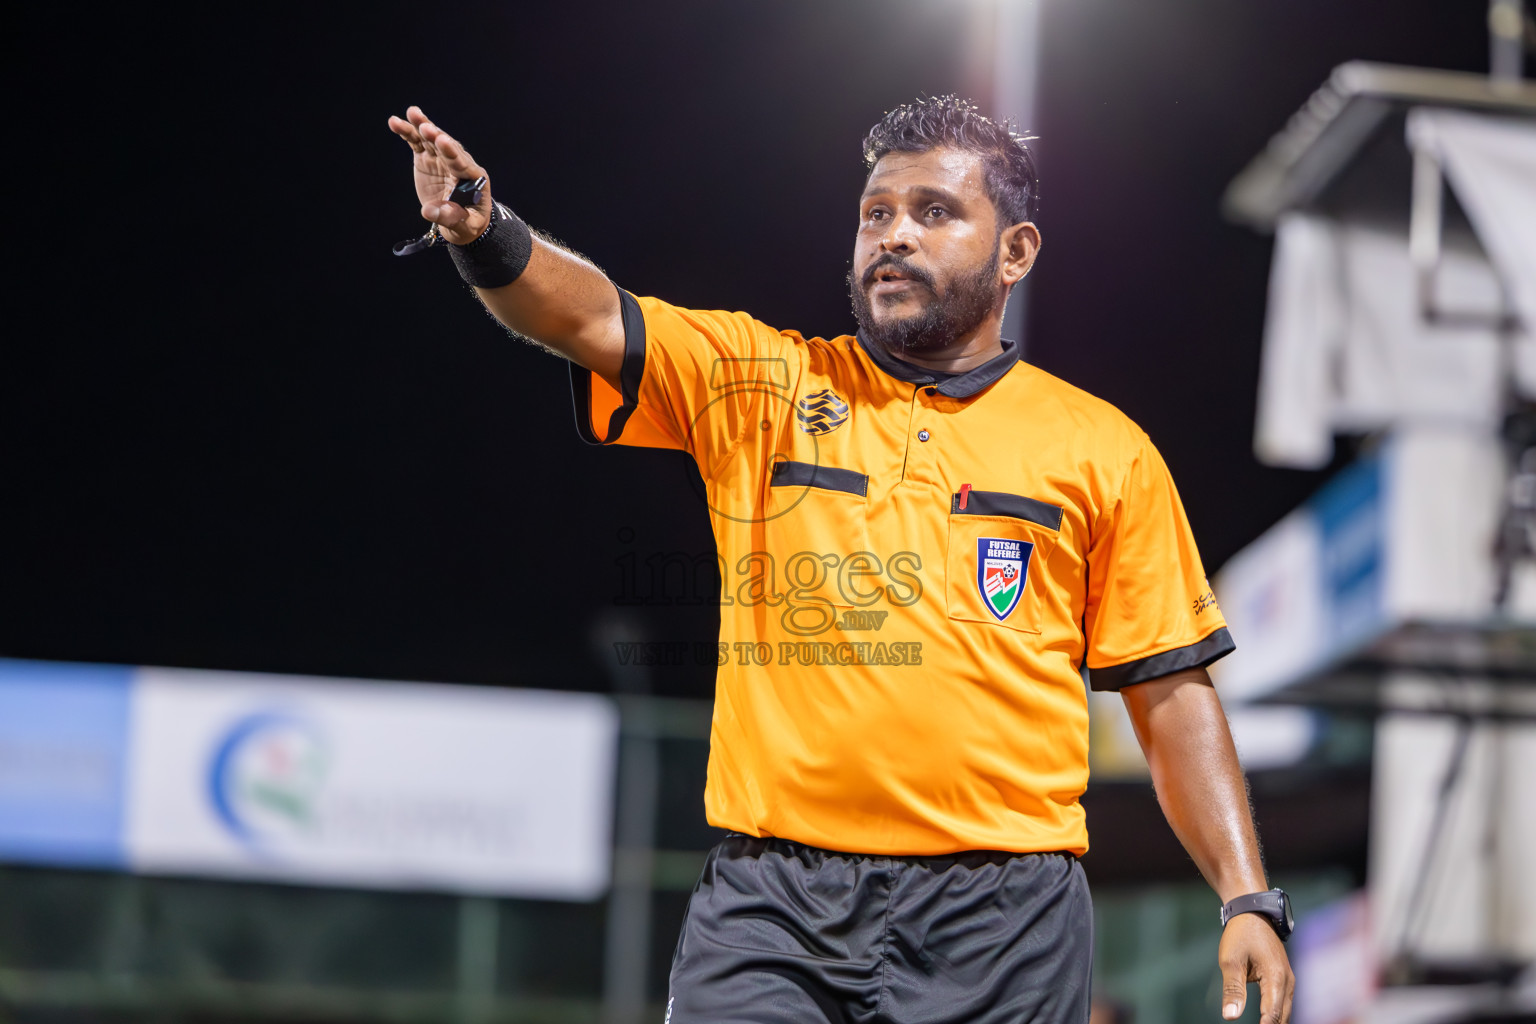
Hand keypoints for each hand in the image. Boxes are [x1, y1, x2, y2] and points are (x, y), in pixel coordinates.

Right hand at [387, 105, 491, 244]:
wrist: (459, 221)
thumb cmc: (467, 224)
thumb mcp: (464, 226)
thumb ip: (450, 217)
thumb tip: (429, 212)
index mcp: (474, 178)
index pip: (462, 163)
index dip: (452, 152)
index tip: (442, 141)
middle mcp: (458, 163)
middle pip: (448, 147)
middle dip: (436, 136)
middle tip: (426, 127)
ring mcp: (442, 158)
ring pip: (432, 140)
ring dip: (422, 126)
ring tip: (412, 113)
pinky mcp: (427, 158)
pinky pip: (417, 143)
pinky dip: (407, 133)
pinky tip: (395, 122)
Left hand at [1218, 914, 1292, 1022]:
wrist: (1253, 913)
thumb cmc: (1240, 934)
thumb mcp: (1230, 961)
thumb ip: (1232, 990)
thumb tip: (1230, 1016)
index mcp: (1276, 978)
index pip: (1273, 1015)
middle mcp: (1288, 981)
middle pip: (1282, 1017)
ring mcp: (1288, 980)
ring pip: (1285, 1011)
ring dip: (1274, 1022)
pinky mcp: (1284, 979)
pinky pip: (1283, 1003)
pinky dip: (1276, 1014)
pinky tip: (1266, 1022)